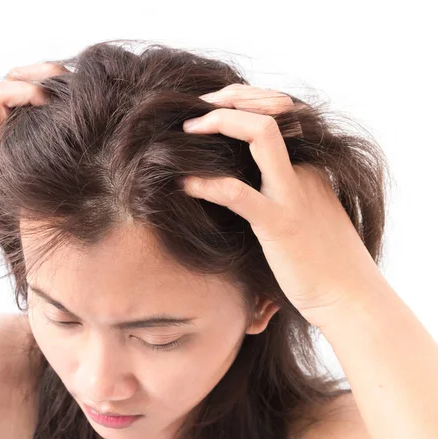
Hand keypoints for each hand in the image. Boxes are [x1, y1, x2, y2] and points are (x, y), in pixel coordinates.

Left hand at [181, 84, 387, 326]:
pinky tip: (184, 185)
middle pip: (270, 112)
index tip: (211, 106)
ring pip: (262, 134)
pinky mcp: (279, 223)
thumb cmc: (321, 260)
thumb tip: (239, 181)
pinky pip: (237, 193)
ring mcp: (292, 194)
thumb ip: (280, 189)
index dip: (242, 99)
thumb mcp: (305, 212)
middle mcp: (302, 171)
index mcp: (307, 166)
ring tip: (187, 132)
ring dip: (220, 123)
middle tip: (193, 116)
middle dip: (228, 102)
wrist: (350, 297)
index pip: (277, 114)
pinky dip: (206, 183)